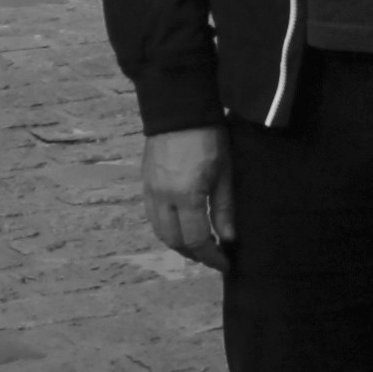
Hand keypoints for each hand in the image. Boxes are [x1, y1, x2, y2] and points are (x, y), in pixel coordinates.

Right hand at [143, 124, 233, 266]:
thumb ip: (224, 208)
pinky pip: (153, 217)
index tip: (226, 262)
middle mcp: (163, 198)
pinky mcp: (145, 184)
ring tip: (199, 244)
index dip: (211, 256)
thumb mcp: (225, 172)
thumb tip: (228, 239)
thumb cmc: (209, 137)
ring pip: (160, 232)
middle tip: (213, 255)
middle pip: (174, 241)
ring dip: (179, 244)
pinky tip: (182, 225)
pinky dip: (167, 229)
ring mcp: (150, 191)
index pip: (197, 240)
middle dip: (194, 254)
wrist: (179, 109)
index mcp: (186, 196)